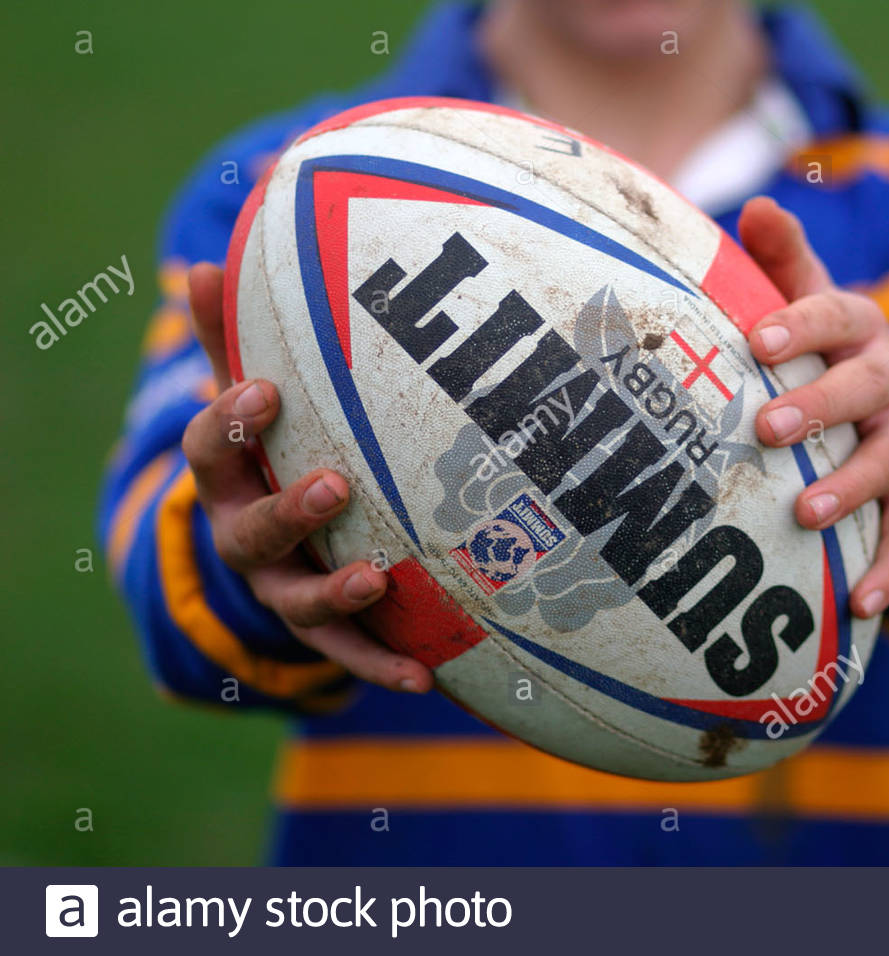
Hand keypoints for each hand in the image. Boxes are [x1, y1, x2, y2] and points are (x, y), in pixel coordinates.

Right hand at [181, 263, 433, 693]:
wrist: (267, 545)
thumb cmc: (269, 451)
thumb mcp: (249, 400)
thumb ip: (233, 338)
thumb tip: (205, 261)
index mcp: (227, 476)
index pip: (210, 446)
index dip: (230, 420)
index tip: (264, 390)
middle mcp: (244, 536)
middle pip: (253, 528)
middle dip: (290, 509)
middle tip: (333, 484)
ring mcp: (281, 589)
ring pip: (297, 599)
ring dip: (334, 592)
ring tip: (373, 581)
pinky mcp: (322, 632)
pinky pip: (350, 655)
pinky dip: (382, 667)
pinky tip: (425, 678)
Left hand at [738, 198, 888, 619]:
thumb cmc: (827, 348)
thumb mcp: (810, 303)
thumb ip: (783, 262)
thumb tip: (755, 208)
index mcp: (860, 326)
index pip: (836, 312)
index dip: (801, 323)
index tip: (757, 342)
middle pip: (867, 385)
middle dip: (821, 404)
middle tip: (768, 428)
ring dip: (850, 486)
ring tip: (806, 513)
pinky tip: (862, 605)